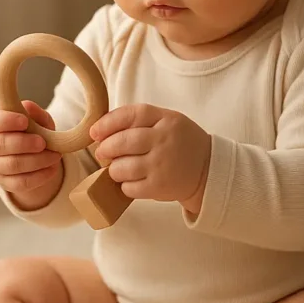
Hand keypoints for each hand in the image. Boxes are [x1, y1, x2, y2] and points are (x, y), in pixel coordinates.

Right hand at [0, 100, 62, 206]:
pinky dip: (39, 176)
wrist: (34, 154)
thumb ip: (34, 113)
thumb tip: (28, 106)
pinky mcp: (5, 183)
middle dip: (23, 144)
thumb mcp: (37, 119)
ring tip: (55, 155)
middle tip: (42, 142)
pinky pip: (20, 183)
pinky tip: (52, 169)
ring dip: (36, 160)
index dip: (7, 121)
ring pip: (12, 165)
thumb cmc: (33, 130)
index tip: (24, 121)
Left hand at [90, 104, 210, 212]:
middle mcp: (164, 140)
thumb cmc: (181, 143)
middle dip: (105, 149)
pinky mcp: (159, 187)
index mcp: (166, 120)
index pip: (130, 115)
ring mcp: (162, 165)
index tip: (95, 132)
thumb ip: (140, 120)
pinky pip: (129, 187)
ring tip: (118, 168)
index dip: (107, 123)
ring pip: (121, 167)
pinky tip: (131, 181)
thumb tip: (101, 130)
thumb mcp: (168, 121)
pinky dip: (124, 185)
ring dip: (113, 169)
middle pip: (121, 142)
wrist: (209, 170)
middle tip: (102, 153)